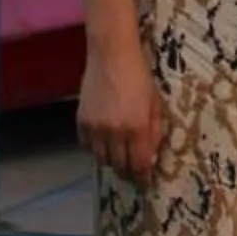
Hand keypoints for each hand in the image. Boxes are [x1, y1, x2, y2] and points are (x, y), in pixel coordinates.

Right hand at [78, 41, 163, 181]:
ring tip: (118, 156)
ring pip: (102, 160)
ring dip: (111, 161)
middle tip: (132, 172)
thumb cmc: (140, 75)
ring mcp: (96, 128)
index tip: (145, 182)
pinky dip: (95, 148)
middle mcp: (115, 132)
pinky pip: (87, 146)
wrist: (112, 54)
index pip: (139, 165)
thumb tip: (151, 156)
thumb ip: (154, 131)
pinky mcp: (81, 121)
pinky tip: (103, 141)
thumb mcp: (155, 103)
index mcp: (137, 127)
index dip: (142, 177)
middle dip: (127, 172)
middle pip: (119, 167)